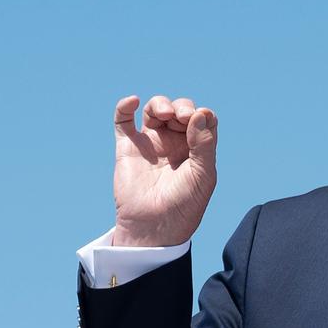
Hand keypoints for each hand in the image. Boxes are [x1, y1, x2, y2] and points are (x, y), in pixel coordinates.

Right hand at [110, 95, 217, 246]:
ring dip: (160, 104)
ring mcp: (151, 143)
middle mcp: (175, 143)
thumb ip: (204, 144)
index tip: (199, 119)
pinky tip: (133, 101)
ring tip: (164, 114)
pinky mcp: (129, 147)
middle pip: (180, 110)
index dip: (202, 114)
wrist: (153, 227)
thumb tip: (200, 113)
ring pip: (155, 110)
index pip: (202, 120)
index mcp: (197, 149)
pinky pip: (123, 121)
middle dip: (181, 107)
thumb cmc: (183, 205)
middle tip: (181, 117)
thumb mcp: (203, 175)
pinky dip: (125, 107)